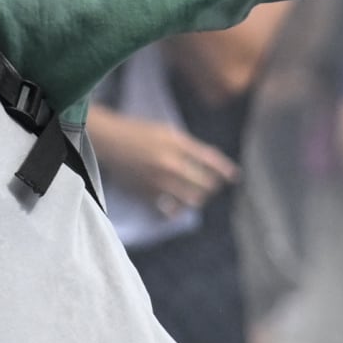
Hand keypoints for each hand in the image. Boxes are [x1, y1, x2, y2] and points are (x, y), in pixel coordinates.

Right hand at [87, 107, 236, 219]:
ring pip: (191, 199)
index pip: (210, 160)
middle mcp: (171, 163)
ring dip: (197, 198)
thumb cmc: (138, 132)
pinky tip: (177, 207)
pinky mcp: (146, 193)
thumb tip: (209, 163)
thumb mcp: (167, 132)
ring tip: (196, 196)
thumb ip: (188, 147)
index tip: (234, 176)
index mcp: (177, 144)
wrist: (109, 141)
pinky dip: (176, 210)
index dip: (225, 169)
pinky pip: (169, 210)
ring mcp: (159, 180)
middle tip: (211, 185)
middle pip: (205, 183)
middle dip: (211, 185)